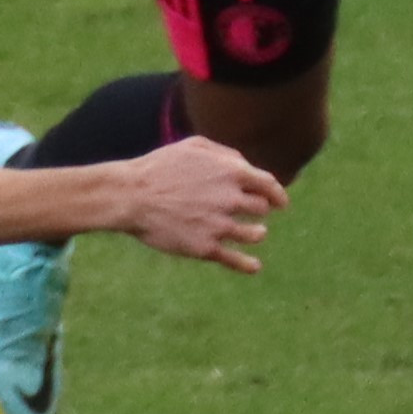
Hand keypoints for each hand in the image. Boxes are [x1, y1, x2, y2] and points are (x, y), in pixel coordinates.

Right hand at [120, 134, 286, 272]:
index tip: (280, 201)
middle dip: (258, 210)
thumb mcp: (194, 146)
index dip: (277, 193)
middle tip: (253, 212)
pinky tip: (255, 267)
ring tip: (256, 233)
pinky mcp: (206, 247)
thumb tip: (245, 165)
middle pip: (261, 208)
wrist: (132, 196)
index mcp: (232, 172)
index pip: (269, 185)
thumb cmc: (160, 167)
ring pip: (254, 234)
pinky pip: (235, 259)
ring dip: (257, 233)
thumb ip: (225, 154)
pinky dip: (248, 264)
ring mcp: (220, 225)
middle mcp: (231, 199)